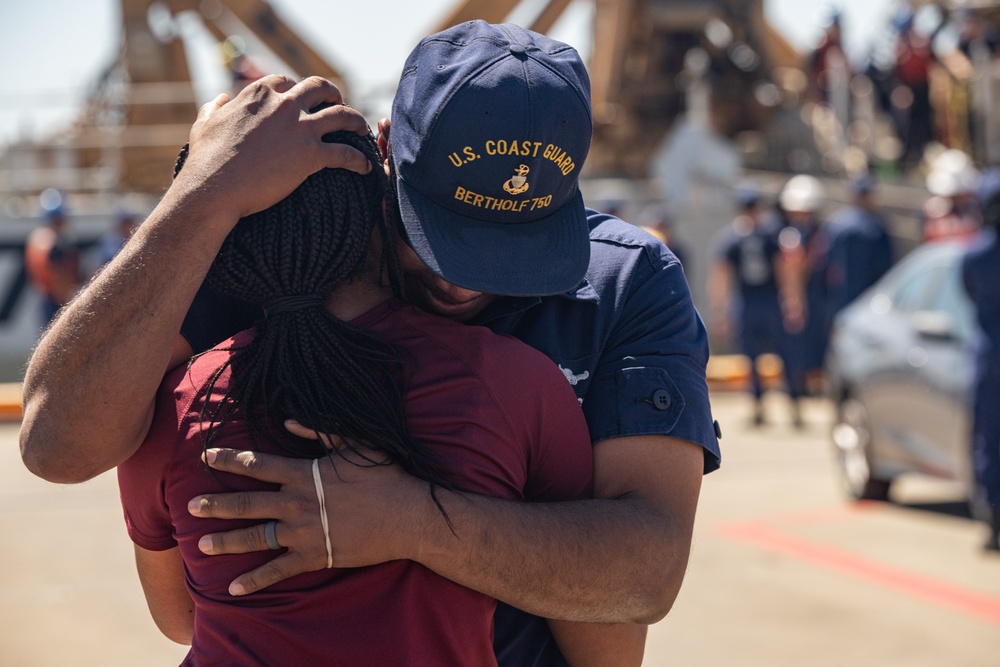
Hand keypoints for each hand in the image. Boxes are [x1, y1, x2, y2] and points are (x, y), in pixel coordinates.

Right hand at [172, 75, 372, 223]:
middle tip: (339, 104)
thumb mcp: (205, 124)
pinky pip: (346, 153)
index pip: (285, 83)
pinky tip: (365, 167)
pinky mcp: (311, 155)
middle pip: (319, 88)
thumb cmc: (205, 160)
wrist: (213, 189)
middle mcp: (283, 105)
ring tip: (363, 129)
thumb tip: (220, 99)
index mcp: (258, 95)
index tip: (301, 101)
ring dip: (356, 120)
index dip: (295, 91)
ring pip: (342, 115)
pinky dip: (359, 159)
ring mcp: (299, 129)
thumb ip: (215, 108)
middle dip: (332, 94)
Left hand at [187, 444, 429, 595]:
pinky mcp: (315, 556)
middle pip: (247, 503)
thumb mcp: (355, 445)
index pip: (257, 464)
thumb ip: (320, 431)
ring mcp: (304, 532)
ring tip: (202, 544)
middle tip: (191, 507)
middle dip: (216, 504)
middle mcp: (297, 503)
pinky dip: (255, 580)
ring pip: (256, 537)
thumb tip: (289, 422)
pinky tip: (235, 588)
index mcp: (304, 474)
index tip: (206, 456)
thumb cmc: (384, 477)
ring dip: (226, 541)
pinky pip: (279, 570)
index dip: (229, 459)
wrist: (407, 516)